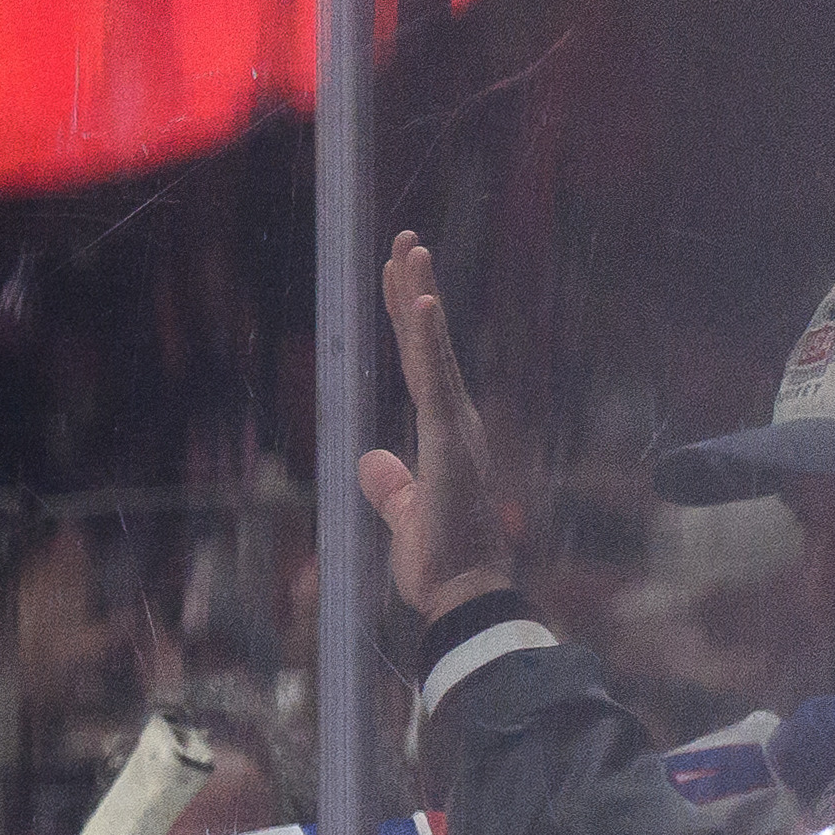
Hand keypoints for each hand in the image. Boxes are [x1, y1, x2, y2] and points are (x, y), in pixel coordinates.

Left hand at [355, 232, 523, 620]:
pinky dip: (430, 342)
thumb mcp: (405, 512)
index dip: (406, 318)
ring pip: (433, 351)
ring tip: (410, 251)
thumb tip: (371, 459)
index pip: (419, 362)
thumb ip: (390, 484)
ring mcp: (454, 430)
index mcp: (442, 433)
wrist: (463, 596)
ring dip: (420, 298)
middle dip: (412, 288)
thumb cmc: (441, 561)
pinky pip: (436, 384)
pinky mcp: (449, 446)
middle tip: (404, 238)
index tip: (395, 274)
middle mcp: (453, 421)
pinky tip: (422, 303)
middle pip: (427, 343)